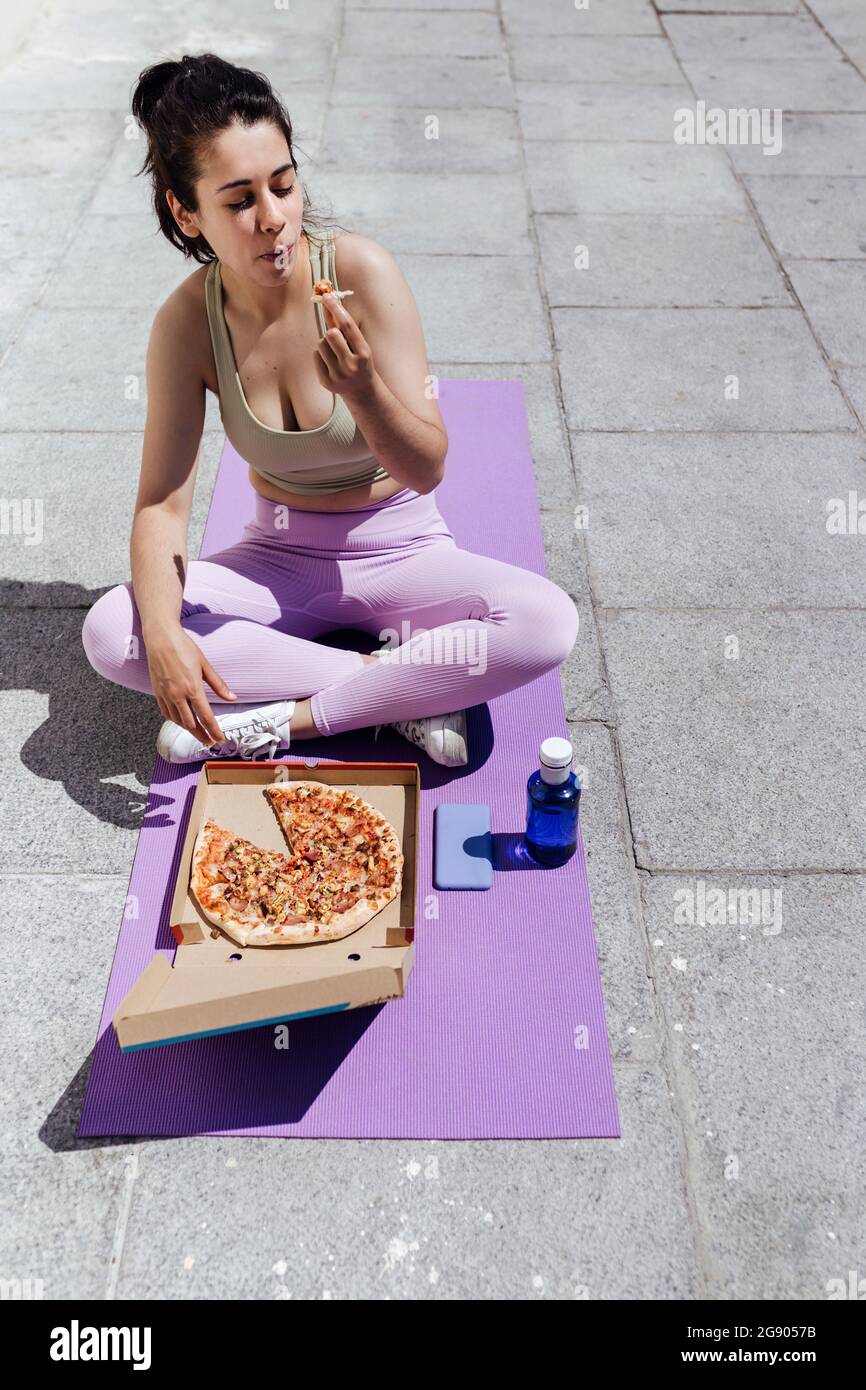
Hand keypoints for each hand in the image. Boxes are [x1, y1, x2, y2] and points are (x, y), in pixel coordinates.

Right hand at [145, 627, 235, 745]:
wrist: (160, 637)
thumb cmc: (183, 647)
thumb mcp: (205, 665)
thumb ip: (218, 685)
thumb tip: (232, 697)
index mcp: (192, 688)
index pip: (206, 717)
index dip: (214, 731)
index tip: (220, 739)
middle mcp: (178, 695)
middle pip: (191, 724)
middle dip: (202, 735)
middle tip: (210, 741)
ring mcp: (166, 694)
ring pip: (178, 721)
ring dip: (189, 729)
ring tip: (198, 733)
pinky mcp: (157, 692)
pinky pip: (166, 713)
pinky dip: (175, 720)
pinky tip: (182, 721)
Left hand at [314, 293, 375, 402]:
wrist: (362, 392)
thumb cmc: (360, 362)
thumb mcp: (359, 345)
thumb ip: (344, 327)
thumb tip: (330, 301)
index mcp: (364, 353)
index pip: (347, 326)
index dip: (336, 308)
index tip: (327, 296)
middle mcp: (351, 365)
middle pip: (330, 334)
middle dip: (331, 332)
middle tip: (337, 339)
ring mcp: (338, 375)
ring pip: (320, 344)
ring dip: (326, 344)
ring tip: (335, 354)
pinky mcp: (326, 381)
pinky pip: (315, 356)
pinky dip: (321, 356)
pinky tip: (331, 364)